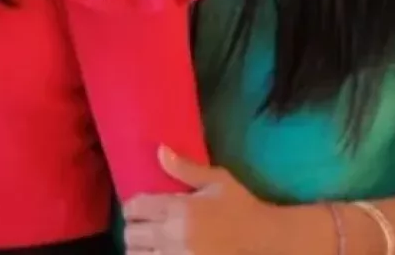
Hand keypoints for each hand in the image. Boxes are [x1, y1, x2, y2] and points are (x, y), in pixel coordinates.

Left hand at [123, 146, 279, 254]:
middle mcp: (174, 236)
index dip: (131, 206)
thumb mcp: (216, 180)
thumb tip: (159, 149)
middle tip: (141, 224)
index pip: (137, 208)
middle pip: (131, 234)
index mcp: (180, 209)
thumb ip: (185, 168)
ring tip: (147, 242)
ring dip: (138, 248)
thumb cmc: (239, 206)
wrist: (262, 239)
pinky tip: (156, 253)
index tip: (137, 206)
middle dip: (133, 227)